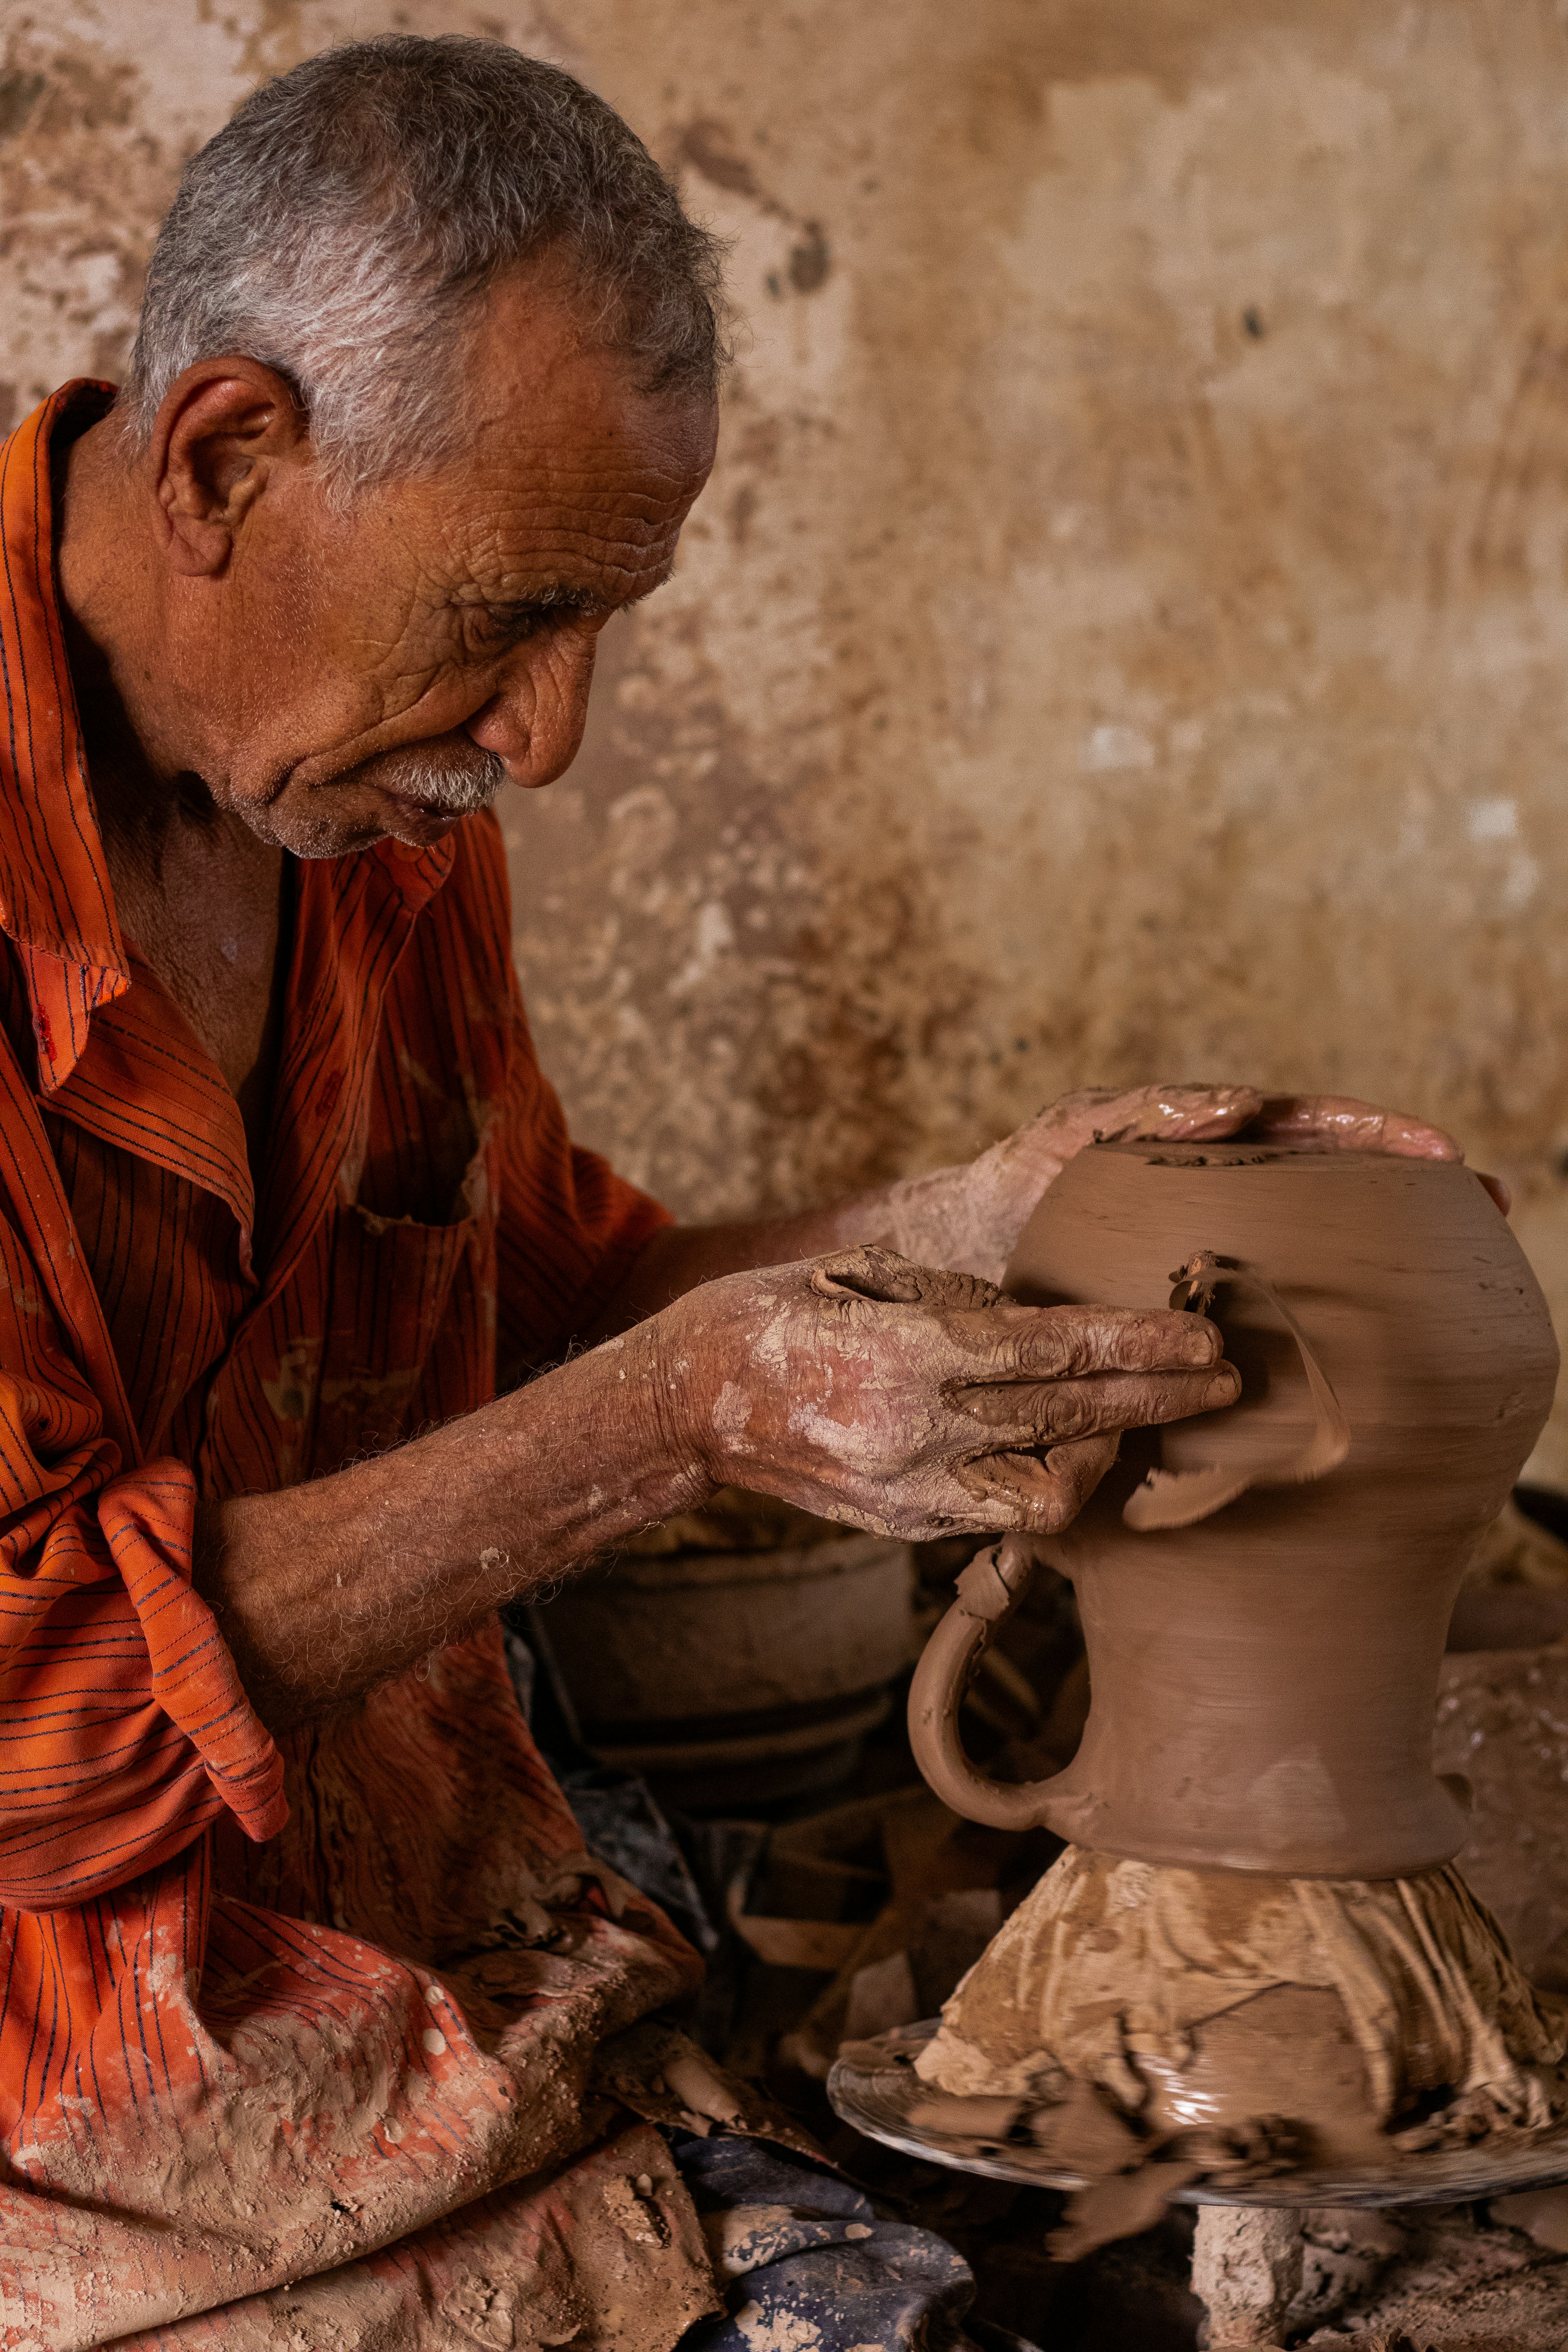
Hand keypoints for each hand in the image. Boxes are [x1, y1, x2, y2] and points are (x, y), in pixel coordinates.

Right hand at [657, 1243, 1239, 1540]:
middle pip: (1068, 1421)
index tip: (1200, 1337)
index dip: (1134, 1344)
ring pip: (1048, 1495)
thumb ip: (955, 1302)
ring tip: (1141, 1414)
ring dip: (1106, 1455)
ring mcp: (909, 1493)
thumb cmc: (770, 1317)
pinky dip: (1047, 1482)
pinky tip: (1072, 1448)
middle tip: (1223, 1379)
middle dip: (1157, 1399)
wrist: (686, 1406)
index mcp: (902, 1357)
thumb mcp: (860, 1274)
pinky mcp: (903, 1526)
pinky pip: (1001, 1514)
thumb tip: (1038, 1319)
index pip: (1048, 1352)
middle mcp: (913, 1436)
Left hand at [885, 1084, 1496, 1285]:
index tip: (1443, 1154)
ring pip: (1316, 1258)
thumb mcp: (1065, 1138)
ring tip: (1466, 1278)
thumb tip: (1242, 1098)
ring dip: (1389, 1261)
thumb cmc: (1003, 1189)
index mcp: (1203, 1154)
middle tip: (1489, 1210)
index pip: (1310, 1133)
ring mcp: (1209, 1264)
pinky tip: (1366, 1353)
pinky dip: (1319, 1326)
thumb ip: (1142, 1113)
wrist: (951, 1260)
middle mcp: (1220, 1207)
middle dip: (1414, 1197)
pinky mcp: (1186, 1323)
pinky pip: (1266, 1323)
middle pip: (1335, 1193)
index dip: (1378, 1139)